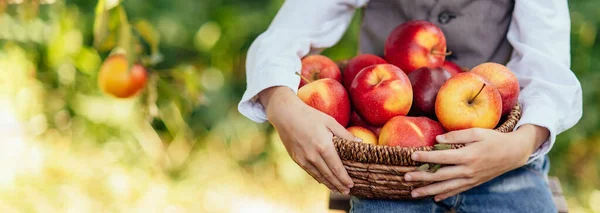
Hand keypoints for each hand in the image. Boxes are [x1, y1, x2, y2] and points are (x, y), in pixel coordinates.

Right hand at [259, 86, 358, 193]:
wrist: (286, 115)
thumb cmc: (310, 115)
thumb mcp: (330, 122)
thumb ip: (345, 134)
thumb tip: (360, 143)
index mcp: (324, 146)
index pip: (337, 168)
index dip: (344, 178)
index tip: (352, 184)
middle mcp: (313, 156)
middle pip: (329, 175)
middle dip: (339, 184)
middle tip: (347, 191)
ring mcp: (303, 159)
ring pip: (319, 176)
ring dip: (329, 184)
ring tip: (337, 190)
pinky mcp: (296, 159)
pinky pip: (310, 172)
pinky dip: (318, 178)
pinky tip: (323, 181)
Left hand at [404, 125, 548, 200]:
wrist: (513, 153)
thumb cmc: (494, 139)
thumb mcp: (477, 132)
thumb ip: (457, 135)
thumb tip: (437, 139)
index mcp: (468, 155)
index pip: (442, 158)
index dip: (426, 158)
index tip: (412, 156)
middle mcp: (468, 170)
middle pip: (440, 175)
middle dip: (422, 177)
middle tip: (406, 177)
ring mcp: (470, 179)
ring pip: (446, 187)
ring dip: (428, 191)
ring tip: (413, 193)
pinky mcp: (474, 183)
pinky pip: (457, 191)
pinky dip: (445, 195)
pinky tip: (434, 197)